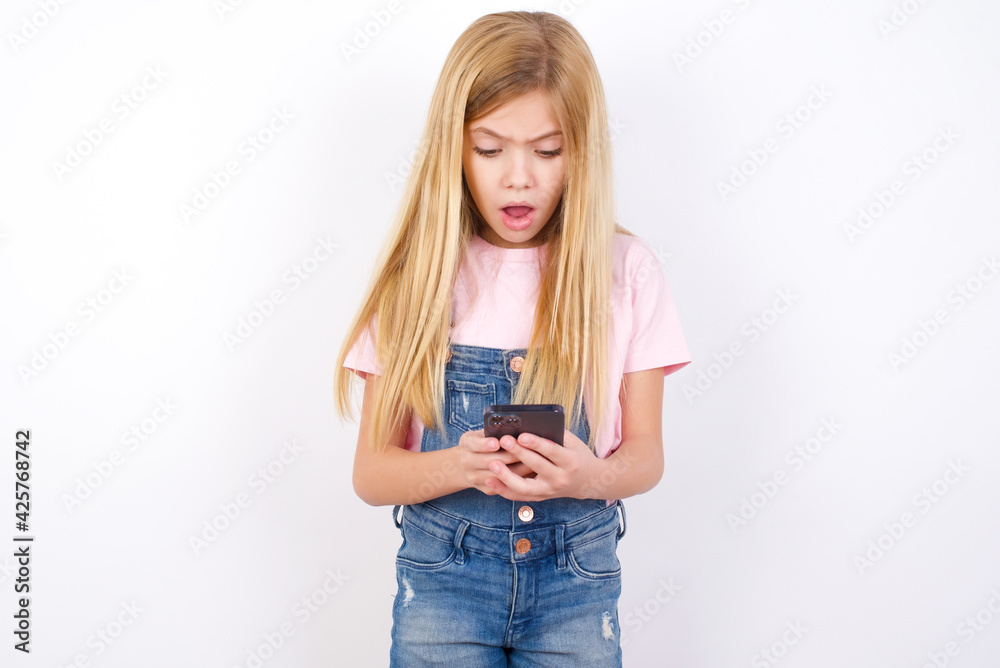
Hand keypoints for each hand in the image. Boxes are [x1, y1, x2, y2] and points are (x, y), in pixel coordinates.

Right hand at [456, 429, 532, 494]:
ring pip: (499, 476)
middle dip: (510, 456)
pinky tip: (531, 473)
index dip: (486, 444)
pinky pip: (504, 487)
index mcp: (466, 443)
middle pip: (489, 461)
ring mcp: (475, 478)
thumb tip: (513, 430)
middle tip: (527, 451)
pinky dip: (519, 479)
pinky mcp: (486, 489)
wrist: (469, 464)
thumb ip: (493, 431)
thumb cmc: (482, 443)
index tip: (497, 442)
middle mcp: (466, 462)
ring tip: (534, 462)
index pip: (474, 444)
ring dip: (518, 469)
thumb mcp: (482, 433)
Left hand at [483, 430, 603, 500]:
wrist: (589, 481)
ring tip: (493, 464)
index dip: (536, 443)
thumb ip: (553, 434)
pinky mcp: (541, 498)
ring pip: (525, 487)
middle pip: (536, 466)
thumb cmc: (577, 455)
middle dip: (518, 453)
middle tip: (503, 441)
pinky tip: (491, 480)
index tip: (521, 435)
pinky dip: (504, 490)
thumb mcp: (572, 442)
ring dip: (506, 476)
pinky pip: (519, 496)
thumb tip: (528, 424)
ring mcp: (549, 491)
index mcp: (570, 461)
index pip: (551, 451)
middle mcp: (560, 478)